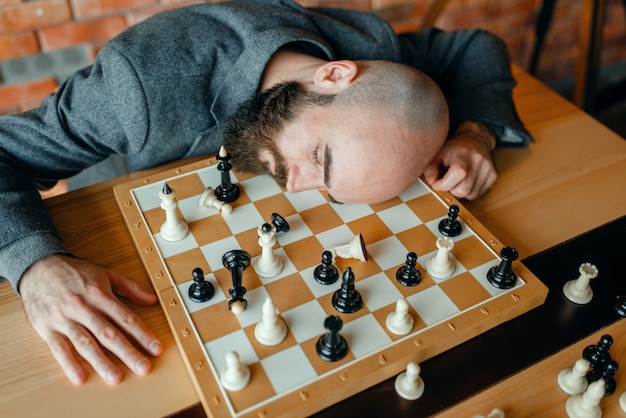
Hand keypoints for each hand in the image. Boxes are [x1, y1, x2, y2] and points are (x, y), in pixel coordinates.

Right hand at [19, 254, 161, 384]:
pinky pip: (59, 348)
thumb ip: (130, 287)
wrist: (38, 267)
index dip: (143, 334)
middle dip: (128, 353)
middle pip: (109, 334)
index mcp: (100, 295)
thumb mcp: (105, 274)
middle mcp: (84, 308)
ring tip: (115, 377)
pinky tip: (80, 377)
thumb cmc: (74, 272)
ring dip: (101, 362)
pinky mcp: (47, 328)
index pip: (126, 318)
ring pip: (86, 344)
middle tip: (143, 367)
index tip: (155, 348)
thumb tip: (151, 299)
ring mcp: (65, 319)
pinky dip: (69, 364)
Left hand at [423, 121, 496, 199]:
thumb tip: (431, 182)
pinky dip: (469, 192)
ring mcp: (488, 169)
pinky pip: (478, 194)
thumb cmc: (455, 148)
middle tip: (447, 182)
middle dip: (451, 190)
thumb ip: (430, 168)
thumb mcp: (438, 153)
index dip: (443, 184)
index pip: (457, 175)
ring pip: (471, 195)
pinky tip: (465, 181)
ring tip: (457, 180)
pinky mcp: (493, 176)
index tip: (436, 183)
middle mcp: (478, 160)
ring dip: (460, 192)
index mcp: (463, 154)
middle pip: (463, 190)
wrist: (476, 139)